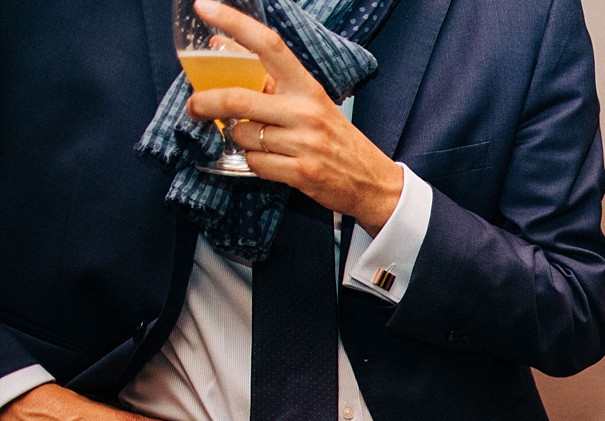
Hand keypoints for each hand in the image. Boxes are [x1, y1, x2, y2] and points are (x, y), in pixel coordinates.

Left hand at [185, 0, 404, 230]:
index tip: (204, 8)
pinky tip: (272, 161)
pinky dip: (254, 163)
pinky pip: (255, 163)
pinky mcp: (302, 173)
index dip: (234, 23)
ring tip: (258, 141)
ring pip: (242, 134)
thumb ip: (267, 78)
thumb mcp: (309, 101)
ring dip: (239, 138)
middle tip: (194, 106)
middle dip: (205, 102)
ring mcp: (305, 143)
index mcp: (307, 86)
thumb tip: (220, 47)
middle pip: (238, 98)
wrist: (373, 182)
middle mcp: (306, 111)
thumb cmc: (335, 137)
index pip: (269, 44)